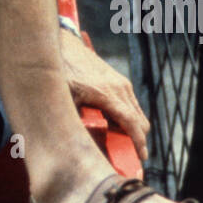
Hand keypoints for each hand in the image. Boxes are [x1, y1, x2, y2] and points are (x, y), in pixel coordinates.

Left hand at [58, 31, 149, 161]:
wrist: (63, 45)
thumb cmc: (61, 73)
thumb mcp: (66, 100)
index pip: (131, 123)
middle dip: (137, 140)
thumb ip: (78, 121)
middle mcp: (119, 88)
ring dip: (133, 129)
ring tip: (119, 143)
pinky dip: (128, 117)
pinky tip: (113, 124)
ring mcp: (121, 83)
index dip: (138, 142)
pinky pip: (132, 104)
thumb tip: (86, 144)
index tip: (141, 157)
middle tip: (128, 156)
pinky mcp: (119, 80)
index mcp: (106, 94)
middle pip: (140, 121)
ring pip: (138, 113)